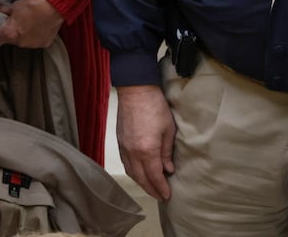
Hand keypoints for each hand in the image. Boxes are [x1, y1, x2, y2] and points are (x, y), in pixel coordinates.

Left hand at [0, 0, 64, 48]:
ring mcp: (32, 45)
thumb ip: (2, 10)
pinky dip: (35, 35)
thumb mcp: (15, 5)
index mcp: (9, 33)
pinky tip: (39, 25)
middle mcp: (19, 43)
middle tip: (16, 21)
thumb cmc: (33, 5)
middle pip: (9, 40)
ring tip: (29, 22)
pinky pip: (35, 41)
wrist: (54, 7)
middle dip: (11, 32)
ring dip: (23, 34)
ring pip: (22, 41)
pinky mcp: (43, 44)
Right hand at [116, 85, 175, 200]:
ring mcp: (124, 147)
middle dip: (151, 189)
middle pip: (141, 178)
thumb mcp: (168, 130)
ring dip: (141, 182)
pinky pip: (125, 163)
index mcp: (147, 150)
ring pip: (131, 172)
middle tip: (160, 196)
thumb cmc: (155, 107)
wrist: (135, 90)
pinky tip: (139, 173)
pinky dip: (133, 172)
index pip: (154, 176)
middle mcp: (132, 152)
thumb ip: (167, 153)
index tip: (167, 196)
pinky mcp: (119, 141)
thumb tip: (168, 169)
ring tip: (150, 188)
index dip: (161, 188)